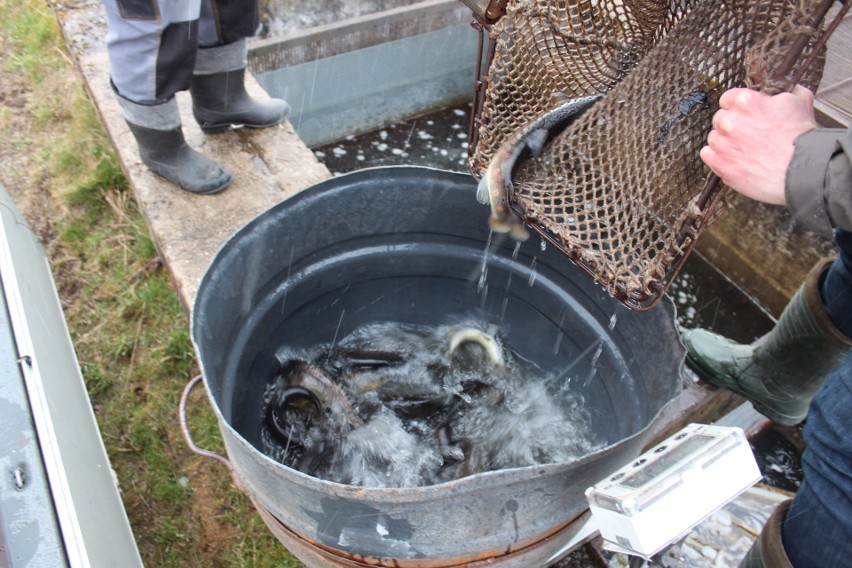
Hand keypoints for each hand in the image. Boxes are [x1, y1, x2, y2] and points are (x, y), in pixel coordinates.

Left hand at [700, 85, 817, 204]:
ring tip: (744, 149)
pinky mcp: (719, 164)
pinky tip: (733, 159)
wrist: (802, 170)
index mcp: (745, 102)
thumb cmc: (802, 138)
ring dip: (725, 141)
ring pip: (714, 137)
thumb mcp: (799, 102)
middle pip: (720, 118)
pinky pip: (707, 154)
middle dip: (732, 125)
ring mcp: (722, 144)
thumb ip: (785, 92)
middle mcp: (729, 121)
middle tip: (748, 134)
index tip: (743, 114)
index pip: (728, 98)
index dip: (737, 107)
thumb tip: (786, 88)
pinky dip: (717, 156)